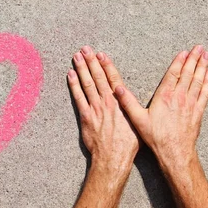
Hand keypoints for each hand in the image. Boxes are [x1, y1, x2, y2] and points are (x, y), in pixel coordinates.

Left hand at [68, 46, 139, 179]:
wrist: (113, 158)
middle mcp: (108, 102)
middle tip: (85, 49)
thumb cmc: (128, 144)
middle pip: (98, 77)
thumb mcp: (136, 122)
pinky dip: (74, 85)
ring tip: (77, 56)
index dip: (106, 65)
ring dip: (82, 69)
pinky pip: (78, 97)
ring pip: (87, 84)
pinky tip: (71, 75)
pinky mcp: (86, 117)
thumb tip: (128, 99)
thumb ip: (130, 108)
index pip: (113, 78)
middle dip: (91, 61)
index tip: (101, 54)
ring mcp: (95, 108)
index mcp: (121, 102)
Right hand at [111, 45, 207, 168]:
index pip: (173, 74)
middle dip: (194, 59)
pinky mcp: (198, 112)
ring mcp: (190, 104)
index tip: (184, 52)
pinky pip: (205, 93)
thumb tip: (117, 88)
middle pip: (188, 73)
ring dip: (202, 67)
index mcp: (164, 96)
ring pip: (198, 81)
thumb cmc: (156, 137)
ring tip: (206, 55)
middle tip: (200, 48)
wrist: (175, 152)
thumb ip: (128, 102)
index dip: (179, 61)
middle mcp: (179, 97)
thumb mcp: (138, 119)